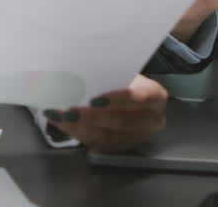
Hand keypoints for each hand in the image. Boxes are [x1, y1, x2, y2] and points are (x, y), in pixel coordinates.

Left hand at [46, 75, 167, 152]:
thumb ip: (106, 74)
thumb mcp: (120, 71)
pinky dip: (79, 135)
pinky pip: (99, 145)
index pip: (140, 97)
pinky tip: (64, 125)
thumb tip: (80, 74)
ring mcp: (138, 137)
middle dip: (93, 117)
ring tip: (61, 118)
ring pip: (108, 136)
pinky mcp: (121, 147)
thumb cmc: (122, 78)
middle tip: (70, 111)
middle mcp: (152, 120)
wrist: (128, 92)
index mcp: (156, 96)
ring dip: (81, 128)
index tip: (94, 99)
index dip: (117, 99)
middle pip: (123, 121)